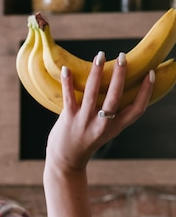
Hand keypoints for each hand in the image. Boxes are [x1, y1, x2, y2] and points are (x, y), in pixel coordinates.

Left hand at [45, 51, 154, 173]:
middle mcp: (102, 124)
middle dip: (120, 76)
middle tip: (123, 57)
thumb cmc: (88, 140)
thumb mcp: (107, 130)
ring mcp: (84, 121)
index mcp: (115, 127)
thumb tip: (121, 85)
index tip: (150, 73)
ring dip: (96, 73)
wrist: (65, 160)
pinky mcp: (68, 119)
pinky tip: (66, 68)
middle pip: (115, 97)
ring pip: (92, 93)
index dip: (146, 92)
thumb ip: (114, 113)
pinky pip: (68, 97)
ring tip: (100, 55)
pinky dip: (67, 82)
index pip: (137, 109)